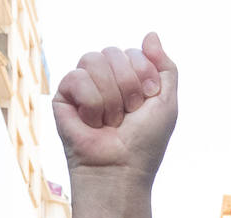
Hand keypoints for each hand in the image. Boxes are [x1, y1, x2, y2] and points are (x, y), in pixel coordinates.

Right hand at [52, 32, 177, 187]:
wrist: (121, 169)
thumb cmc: (144, 142)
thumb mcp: (166, 103)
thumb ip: (165, 67)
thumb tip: (150, 35)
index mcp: (129, 78)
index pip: (134, 53)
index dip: (144, 76)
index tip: (146, 103)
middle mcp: (105, 78)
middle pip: (114, 52)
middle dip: (127, 86)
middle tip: (128, 115)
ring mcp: (84, 85)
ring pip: (94, 60)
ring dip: (110, 97)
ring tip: (110, 122)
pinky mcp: (63, 95)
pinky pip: (76, 77)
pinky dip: (91, 104)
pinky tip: (92, 123)